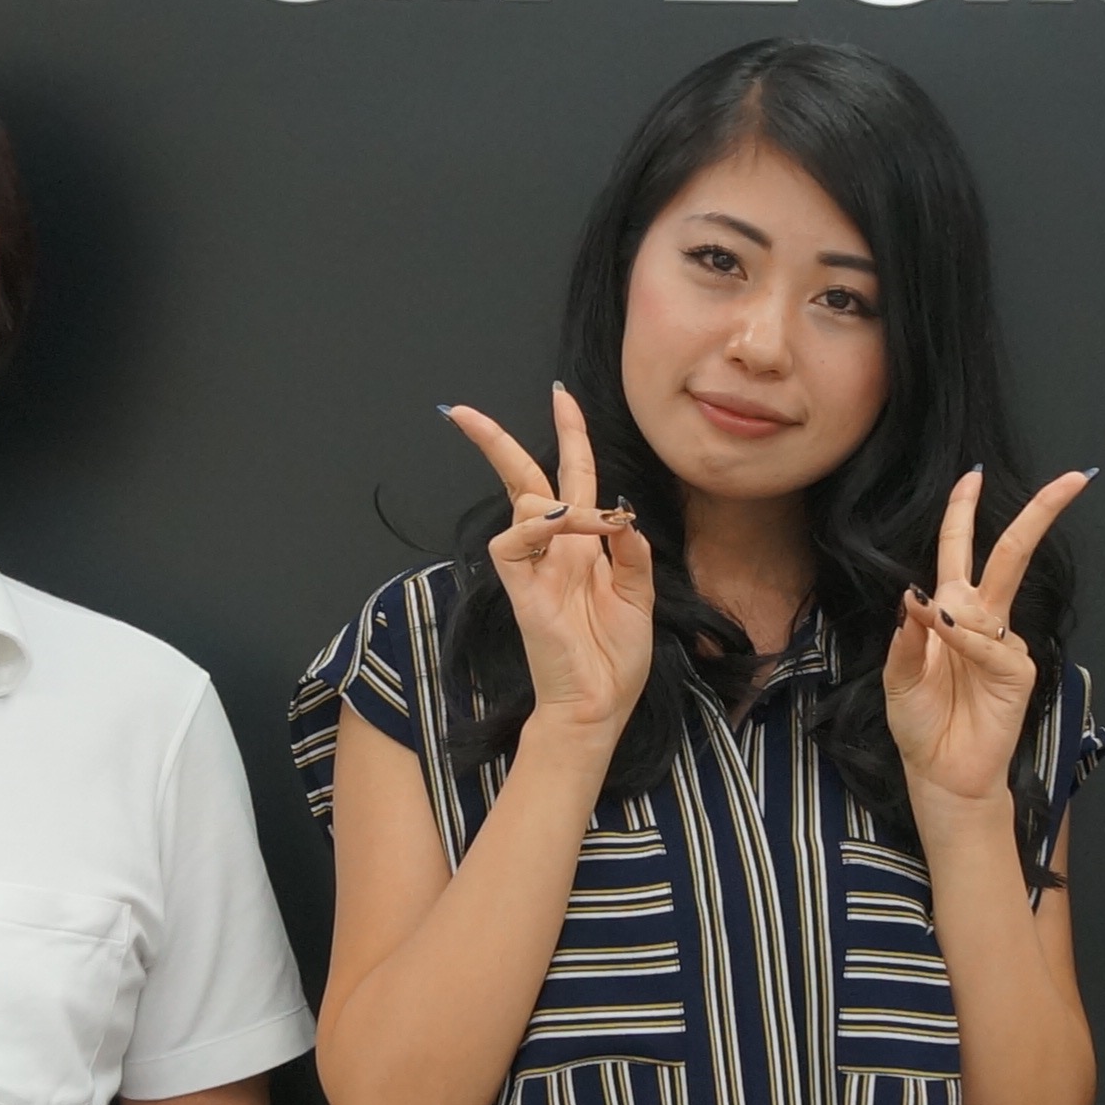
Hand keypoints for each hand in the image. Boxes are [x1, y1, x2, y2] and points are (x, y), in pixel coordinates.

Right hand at [448, 387, 656, 749]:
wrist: (598, 707)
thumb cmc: (614, 659)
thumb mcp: (640, 596)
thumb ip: (631, 551)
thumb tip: (619, 511)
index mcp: (583, 548)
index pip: (572, 479)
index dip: (569, 437)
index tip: (561, 398)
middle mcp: (554, 551)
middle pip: (522, 480)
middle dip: (495, 443)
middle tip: (464, 413)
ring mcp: (533, 569)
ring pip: (526, 504)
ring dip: (567, 500)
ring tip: (601, 525)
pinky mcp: (520, 589)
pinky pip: (512, 542)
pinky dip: (542, 526)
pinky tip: (569, 528)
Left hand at [884, 464, 1089, 812]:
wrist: (941, 773)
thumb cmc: (920, 724)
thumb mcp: (898, 675)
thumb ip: (907, 635)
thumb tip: (915, 593)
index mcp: (950, 613)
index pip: (959, 551)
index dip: (964, 512)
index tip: (975, 475)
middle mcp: (981, 620)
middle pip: (1008, 554)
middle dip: (1038, 514)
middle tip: (1070, 479)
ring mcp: (1003, 642)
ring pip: (991, 598)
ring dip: (958, 608)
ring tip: (936, 627)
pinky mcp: (1017, 669)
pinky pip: (989, 643)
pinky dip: (966, 640)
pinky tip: (949, 641)